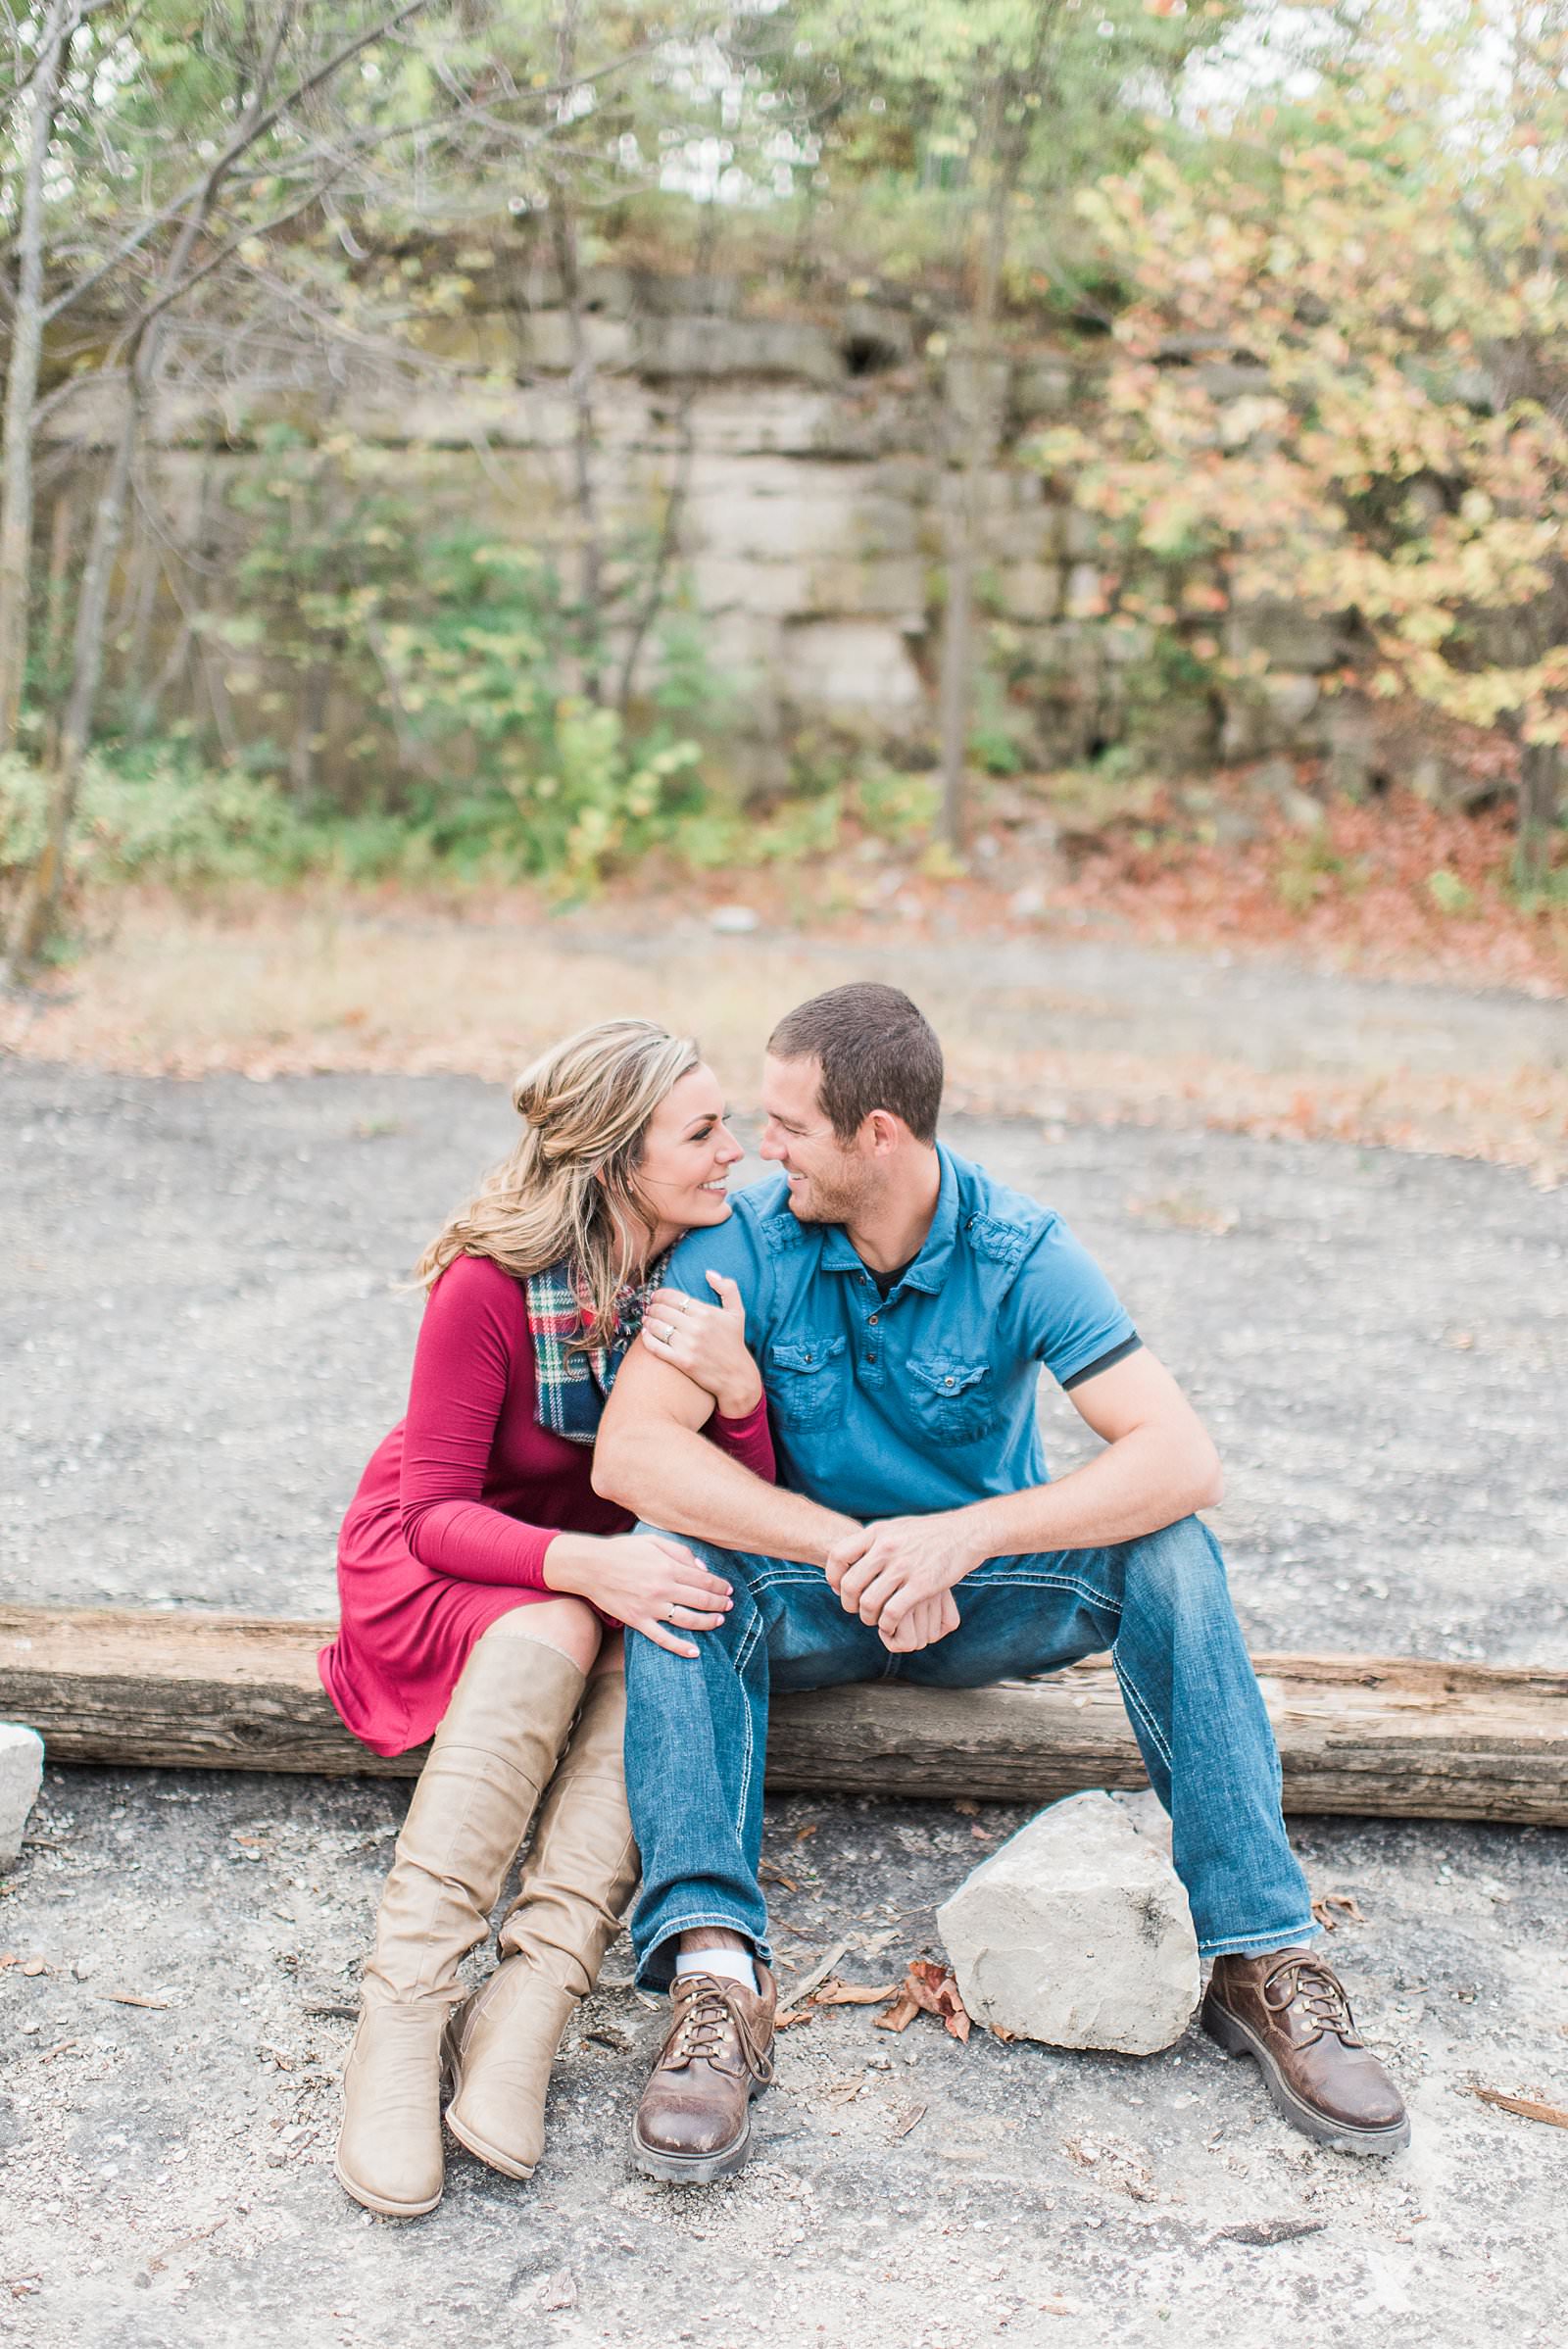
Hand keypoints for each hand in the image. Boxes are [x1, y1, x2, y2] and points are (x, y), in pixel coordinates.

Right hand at [543, 1531, 733, 1658]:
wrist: (590, 1566)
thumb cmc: (623, 1551)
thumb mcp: (653, 1542)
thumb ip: (680, 1552)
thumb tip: (702, 1568)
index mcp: (668, 1567)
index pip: (703, 1579)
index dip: (720, 1585)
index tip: (728, 1589)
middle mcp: (662, 1588)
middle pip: (701, 1600)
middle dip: (719, 1603)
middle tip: (729, 1605)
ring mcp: (650, 1607)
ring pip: (688, 1620)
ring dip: (708, 1622)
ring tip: (719, 1621)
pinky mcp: (638, 1621)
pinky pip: (662, 1639)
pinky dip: (680, 1647)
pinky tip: (695, 1652)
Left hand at [640, 1275, 761, 1419]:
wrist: (736, 1376)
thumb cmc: (734, 1343)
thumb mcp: (737, 1313)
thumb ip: (728, 1288)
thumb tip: (709, 1273)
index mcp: (707, 1312)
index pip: (674, 1297)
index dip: (660, 1294)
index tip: (656, 1296)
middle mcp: (696, 1327)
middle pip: (662, 1310)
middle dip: (653, 1307)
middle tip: (650, 1308)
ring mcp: (687, 1345)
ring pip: (657, 1327)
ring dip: (648, 1321)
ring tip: (647, 1319)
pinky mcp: (681, 1362)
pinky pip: (656, 1347)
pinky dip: (647, 1338)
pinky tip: (646, 1334)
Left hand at [823, 1512, 985, 1641]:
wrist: (965, 1534)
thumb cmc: (928, 1533)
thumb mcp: (896, 1527)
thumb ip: (873, 1540)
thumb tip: (850, 1555)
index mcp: (878, 1533)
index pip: (838, 1555)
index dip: (833, 1576)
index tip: (838, 1587)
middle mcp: (887, 1548)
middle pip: (850, 1584)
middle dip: (848, 1603)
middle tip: (855, 1609)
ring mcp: (904, 1567)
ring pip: (869, 1602)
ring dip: (867, 1617)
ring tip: (873, 1619)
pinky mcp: (922, 1585)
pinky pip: (892, 1613)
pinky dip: (886, 1624)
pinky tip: (889, 1625)